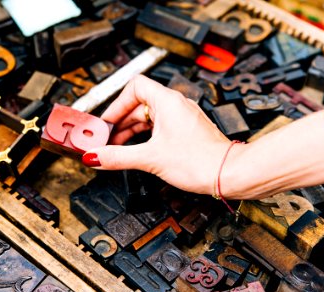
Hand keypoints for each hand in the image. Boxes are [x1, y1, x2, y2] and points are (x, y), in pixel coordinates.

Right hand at [82, 75, 233, 194]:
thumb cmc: (200, 160)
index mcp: (167, 101)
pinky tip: (138, 150)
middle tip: (107, 139)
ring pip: (149, 117)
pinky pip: (159, 127)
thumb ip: (118, 156)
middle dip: (121, 122)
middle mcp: (176, 105)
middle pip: (139, 104)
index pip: (134, 87)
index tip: (107, 122)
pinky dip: (145, 136)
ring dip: (132, 130)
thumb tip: (96, 156)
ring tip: (119, 148)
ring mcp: (182, 117)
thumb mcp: (150, 158)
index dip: (117, 104)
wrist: (227, 173)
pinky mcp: (186, 130)